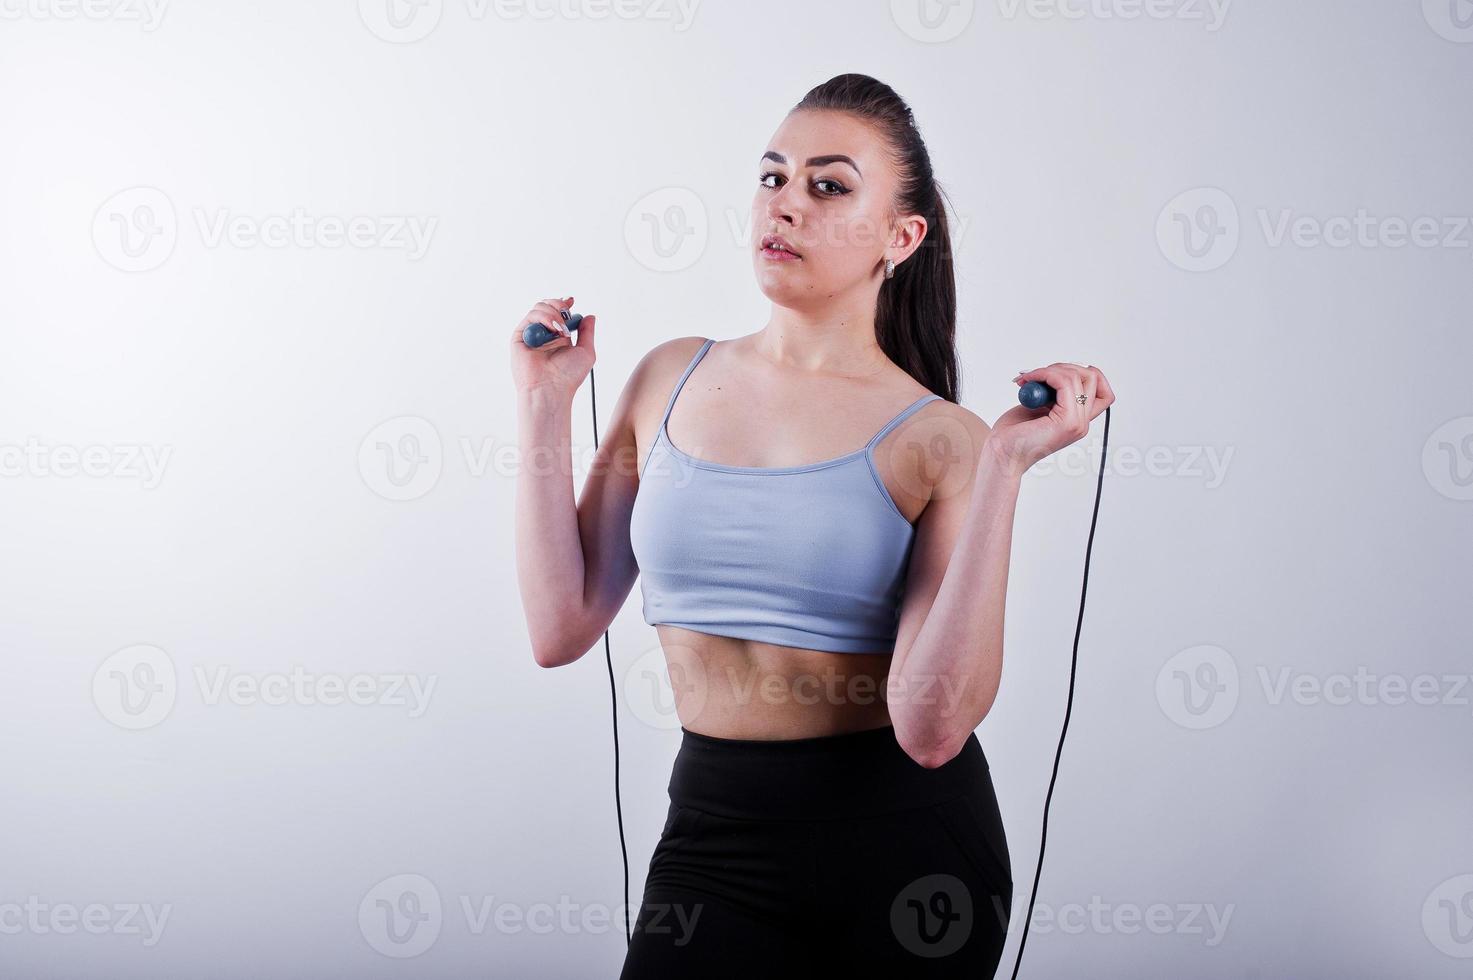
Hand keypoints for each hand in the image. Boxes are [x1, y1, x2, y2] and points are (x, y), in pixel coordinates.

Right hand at [509, 296, 596, 399]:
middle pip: (546, 306)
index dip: (563, 304)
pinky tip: (553, 329)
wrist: (552, 389)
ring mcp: (531, 335)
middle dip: (558, 306)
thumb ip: (587, 332)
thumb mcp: (586, 351)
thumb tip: (589, 316)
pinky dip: (543, 317)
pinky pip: (530, 317)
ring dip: (553, 313)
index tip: (571, 301)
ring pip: (538, 308)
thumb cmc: (568, 376)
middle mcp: (543, 335)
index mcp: (557, 337)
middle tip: (566, 316)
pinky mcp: (519, 337)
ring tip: (561, 329)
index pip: (557, 313)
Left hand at [987, 362, 1114, 474]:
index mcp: (1076, 420)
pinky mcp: (1067, 422)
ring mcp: (1077, 423)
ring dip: (1050, 370)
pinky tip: (1028, 380)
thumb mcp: (1038, 406)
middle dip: (1063, 367)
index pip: (1101, 390)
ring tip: (1028, 379)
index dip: (1083, 373)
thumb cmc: (1013, 434)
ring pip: (1078, 377)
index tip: (1055, 374)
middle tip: (1037, 375)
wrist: (1002, 455)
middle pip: (1092, 378)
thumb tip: (1056, 372)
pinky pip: (1064, 382)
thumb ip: (1052, 393)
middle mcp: (1082, 423)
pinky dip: (1045, 374)